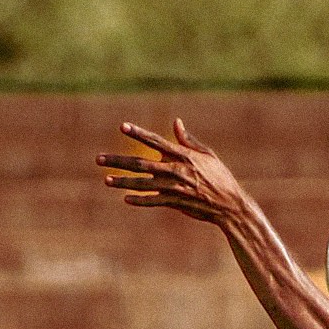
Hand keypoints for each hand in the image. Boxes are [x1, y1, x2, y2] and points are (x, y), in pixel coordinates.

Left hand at [96, 119, 246, 224]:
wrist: (230, 205)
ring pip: (143, 184)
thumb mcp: (207, 155)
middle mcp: (175, 170)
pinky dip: (141, 200)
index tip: (122, 126)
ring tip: (106, 180)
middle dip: (118, 161)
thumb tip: (176, 123)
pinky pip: (154, 201)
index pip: (155, 142)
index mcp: (183, 155)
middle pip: (141, 163)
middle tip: (99, 159)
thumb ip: (187, 140)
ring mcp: (174, 187)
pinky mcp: (176, 202)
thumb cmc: (220, 177)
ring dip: (123, 182)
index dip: (139, 133)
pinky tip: (126, 199)